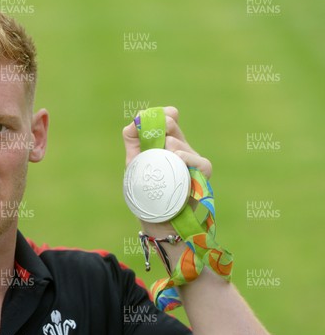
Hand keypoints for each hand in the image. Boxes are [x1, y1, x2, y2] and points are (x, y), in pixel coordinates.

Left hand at [122, 106, 211, 233]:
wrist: (156, 220)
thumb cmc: (146, 192)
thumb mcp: (135, 164)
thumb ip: (132, 141)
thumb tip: (131, 124)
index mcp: (166, 144)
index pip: (168, 120)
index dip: (162, 114)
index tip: (152, 116)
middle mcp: (181, 149)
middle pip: (172, 126)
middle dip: (161, 125)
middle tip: (153, 133)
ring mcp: (192, 161)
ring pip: (179, 142)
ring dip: (168, 146)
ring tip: (163, 159)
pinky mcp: (202, 175)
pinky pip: (198, 161)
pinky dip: (186, 157)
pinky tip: (177, 158)